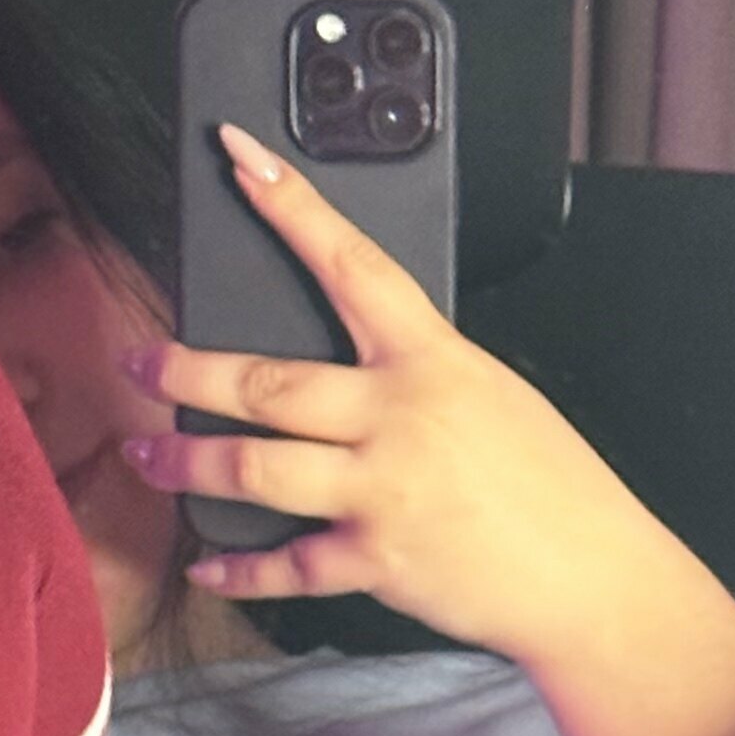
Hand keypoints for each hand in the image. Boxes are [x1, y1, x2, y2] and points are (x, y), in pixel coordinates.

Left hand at [121, 125, 655, 666]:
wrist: (594, 577)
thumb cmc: (556, 487)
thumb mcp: (493, 395)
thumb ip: (417, 375)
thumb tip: (351, 368)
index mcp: (432, 360)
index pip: (351, 263)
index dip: (291, 206)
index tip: (241, 159)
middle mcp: (398, 418)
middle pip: (266, 381)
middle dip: (186, 372)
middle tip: (139, 362)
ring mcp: (381, 490)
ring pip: (253, 469)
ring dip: (186, 464)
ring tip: (148, 457)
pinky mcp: (375, 560)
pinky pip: (285, 565)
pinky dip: (239, 568)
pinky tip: (208, 564)